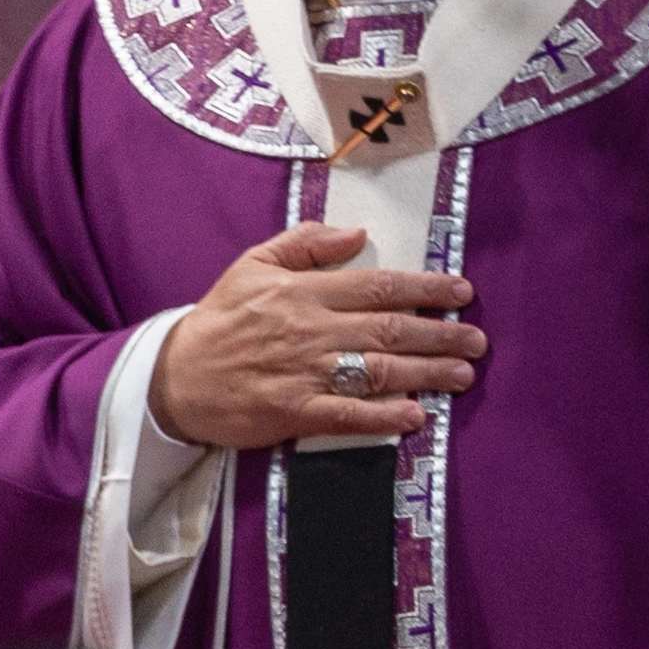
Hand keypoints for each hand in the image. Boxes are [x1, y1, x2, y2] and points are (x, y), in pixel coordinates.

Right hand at [149, 223, 482, 447]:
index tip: (462, 292)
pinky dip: (383, 416)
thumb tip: (356, 232)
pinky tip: (415, 416)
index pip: (379, 286)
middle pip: (390, 329)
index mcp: (305, 293)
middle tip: (477, 340)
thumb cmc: (220, 319)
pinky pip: (346, 416)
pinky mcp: (293, 413)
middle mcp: (312, 331)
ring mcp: (304, 374)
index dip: (426, 288)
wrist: (171, 377)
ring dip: (427, 373)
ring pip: (378, 371)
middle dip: (441, 334)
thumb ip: (305, 245)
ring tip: (463, 374)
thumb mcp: (253, 265)